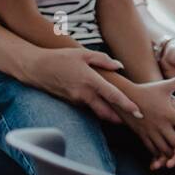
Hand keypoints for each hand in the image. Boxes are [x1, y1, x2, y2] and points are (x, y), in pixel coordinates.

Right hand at [20, 46, 140, 124]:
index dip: (127, 105)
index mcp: (90, 81)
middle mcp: (83, 94)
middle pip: (106, 112)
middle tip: (135, 120)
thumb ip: (103, 60)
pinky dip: (98, 108)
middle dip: (120, 119)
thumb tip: (119, 66)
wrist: (35, 68)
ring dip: (110, 114)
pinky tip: (106, 106)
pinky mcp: (71, 103)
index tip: (138, 113)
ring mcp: (76, 100)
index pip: (113, 96)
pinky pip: (88, 107)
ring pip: (97, 112)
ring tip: (125, 115)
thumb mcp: (83, 53)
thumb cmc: (60, 58)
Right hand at [117, 78, 174, 168]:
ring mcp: (150, 132)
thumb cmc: (147, 90)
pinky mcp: (142, 135)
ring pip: (165, 149)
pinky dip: (160, 154)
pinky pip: (152, 149)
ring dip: (174, 152)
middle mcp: (160, 124)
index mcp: (168, 113)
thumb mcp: (164, 86)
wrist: (124, 96)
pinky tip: (166, 154)